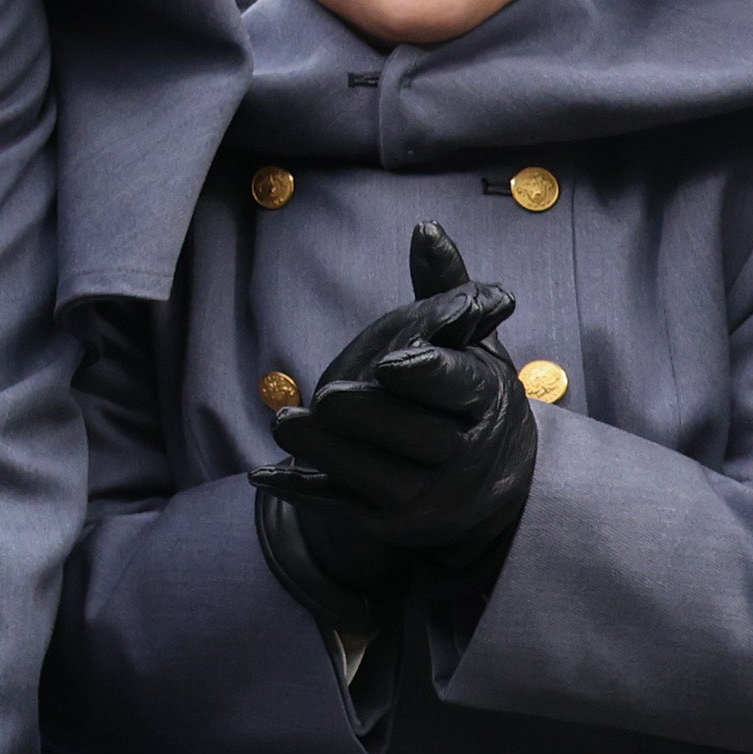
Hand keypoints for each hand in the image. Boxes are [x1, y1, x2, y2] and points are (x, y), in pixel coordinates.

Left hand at [253, 226, 537, 609]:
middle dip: (368, 416)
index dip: (426, 375)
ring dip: (327, 453)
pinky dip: (304, 493)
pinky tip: (263, 474)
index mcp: (488, 402)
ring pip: (375, 476)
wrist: (483, 486)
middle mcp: (466, 457)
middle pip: (416, 437)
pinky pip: (344, 508)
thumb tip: (425, 230)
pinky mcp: (390, 524)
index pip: (460, 387)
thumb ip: (447, 290)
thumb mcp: (470, 345)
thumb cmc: (465, 394)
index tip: (389, 362)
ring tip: (286, 424)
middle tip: (324, 393)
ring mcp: (428, 498)